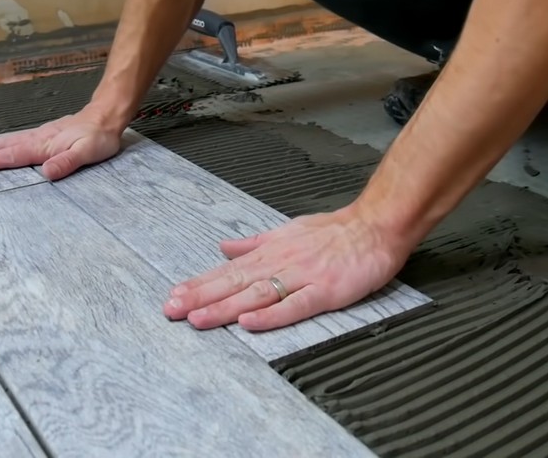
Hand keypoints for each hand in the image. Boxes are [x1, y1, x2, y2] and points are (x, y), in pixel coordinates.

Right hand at [0, 106, 122, 179]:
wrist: (105, 118)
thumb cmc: (98, 137)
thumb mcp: (88, 152)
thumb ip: (67, 162)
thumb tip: (46, 173)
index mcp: (41, 145)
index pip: (9, 156)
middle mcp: (34, 139)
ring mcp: (35, 137)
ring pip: (2, 143)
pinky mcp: (40, 137)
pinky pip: (11, 142)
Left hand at [162, 205, 411, 330]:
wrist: (376, 226)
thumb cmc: (336, 231)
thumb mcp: (288, 231)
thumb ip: (255, 243)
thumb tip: (225, 247)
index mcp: (271, 252)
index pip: (228, 271)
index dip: (200, 284)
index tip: (173, 295)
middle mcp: (281, 263)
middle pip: (234, 283)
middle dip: (201, 297)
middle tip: (171, 310)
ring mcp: (302, 277)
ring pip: (256, 294)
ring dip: (224, 307)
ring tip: (197, 319)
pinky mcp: (325, 291)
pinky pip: (294, 306)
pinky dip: (270, 315)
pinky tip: (249, 322)